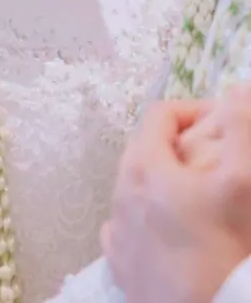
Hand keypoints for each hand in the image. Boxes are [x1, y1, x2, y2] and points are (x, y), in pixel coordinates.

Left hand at [102, 87, 250, 302]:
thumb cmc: (225, 249)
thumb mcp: (241, 182)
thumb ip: (241, 128)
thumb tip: (236, 90)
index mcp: (144, 166)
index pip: (161, 115)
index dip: (193, 109)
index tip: (221, 120)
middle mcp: (121, 193)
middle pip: (144, 148)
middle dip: (177, 142)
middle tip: (212, 153)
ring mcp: (117, 231)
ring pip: (133, 186)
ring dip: (162, 177)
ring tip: (195, 192)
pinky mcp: (120, 265)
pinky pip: (126, 225)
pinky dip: (145, 215)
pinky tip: (168, 228)